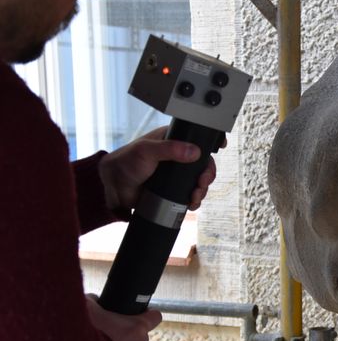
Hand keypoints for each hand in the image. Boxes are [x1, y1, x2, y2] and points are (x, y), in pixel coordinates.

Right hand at [85, 295, 162, 340]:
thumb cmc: (81, 335)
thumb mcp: (87, 308)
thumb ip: (96, 302)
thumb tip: (95, 300)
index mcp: (136, 327)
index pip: (155, 317)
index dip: (147, 314)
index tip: (139, 314)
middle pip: (140, 336)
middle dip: (128, 334)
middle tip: (109, 333)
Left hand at [98, 126, 218, 211]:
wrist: (113, 187)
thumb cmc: (126, 162)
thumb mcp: (147, 150)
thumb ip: (170, 149)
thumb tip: (194, 151)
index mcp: (173, 140)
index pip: (197, 138)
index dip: (210, 142)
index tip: (220, 147)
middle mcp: (178, 156)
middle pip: (204, 164)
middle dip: (207, 174)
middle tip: (202, 181)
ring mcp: (177, 174)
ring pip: (200, 181)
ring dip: (202, 189)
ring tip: (195, 195)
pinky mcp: (174, 190)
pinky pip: (191, 194)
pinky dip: (195, 200)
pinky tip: (192, 202)